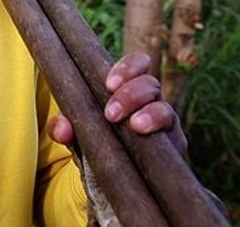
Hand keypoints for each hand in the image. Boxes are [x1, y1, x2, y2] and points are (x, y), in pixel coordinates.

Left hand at [47, 52, 187, 155]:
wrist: (108, 176)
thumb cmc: (94, 141)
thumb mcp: (75, 132)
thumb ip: (63, 127)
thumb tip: (62, 128)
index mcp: (129, 87)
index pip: (139, 64)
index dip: (128, 67)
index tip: (109, 83)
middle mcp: (151, 101)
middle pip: (151, 84)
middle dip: (131, 95)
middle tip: (111, 113)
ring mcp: (165, 124)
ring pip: (166, 110)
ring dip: (151, 115)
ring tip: (134, 126)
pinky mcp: (174, 149)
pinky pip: (177, 141)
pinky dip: (164, 141)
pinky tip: (150, 148)